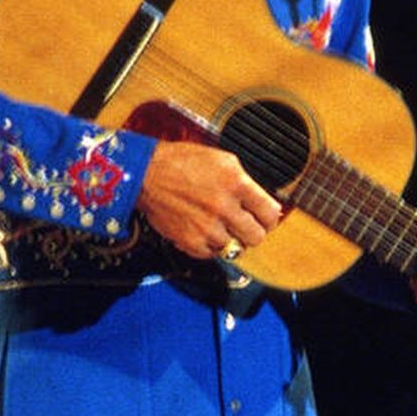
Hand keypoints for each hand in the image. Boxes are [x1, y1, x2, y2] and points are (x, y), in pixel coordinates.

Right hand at [136, 141, 282, 259]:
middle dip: (254, 232)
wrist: (147, 174)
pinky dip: (211, 246)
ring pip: (235, 248)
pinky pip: (213, 255)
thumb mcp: (223, 160)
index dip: (270, 218)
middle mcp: (223, 207)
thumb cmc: (182, 163)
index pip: (270, 214)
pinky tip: (204, 230)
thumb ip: (247, 183)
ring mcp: (207, 227)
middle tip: (246, 226)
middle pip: (257, 237)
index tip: (266, 219)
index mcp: (235, 183)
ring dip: (229, 238)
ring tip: (218, 225)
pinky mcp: (191, 241)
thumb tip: (266, 204)